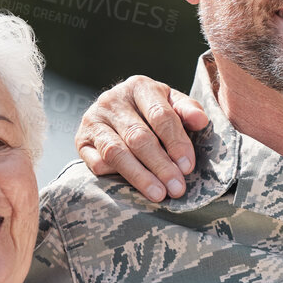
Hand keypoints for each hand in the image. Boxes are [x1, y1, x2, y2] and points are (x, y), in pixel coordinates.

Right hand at [76, 75, 209, 200]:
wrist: (118, 115)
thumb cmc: (154, 113)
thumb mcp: (173, 105)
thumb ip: (188, 111)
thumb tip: (201, 120)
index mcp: (139, 87)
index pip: (160, 116)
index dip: (176, 143)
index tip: (188, 167)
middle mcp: (112, 100)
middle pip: (139, 137)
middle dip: (160, 165)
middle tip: (177, 188)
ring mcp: (93, 120)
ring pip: (116, 152)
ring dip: (140, 176)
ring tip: (159, 195)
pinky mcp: (81, 141)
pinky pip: (97, 163)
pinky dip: (115, 176)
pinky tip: (133, 188)